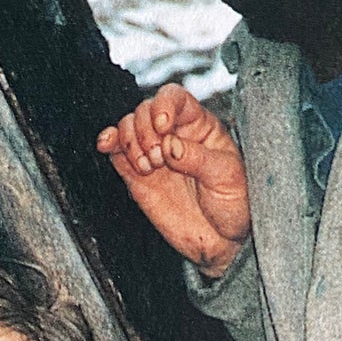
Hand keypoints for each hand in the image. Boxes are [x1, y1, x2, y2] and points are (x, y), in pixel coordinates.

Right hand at [96, 83, 250, 275]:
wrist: (222, 241)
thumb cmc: (234, 204)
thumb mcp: (226, 177)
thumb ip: (198, 158)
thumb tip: (170, 145)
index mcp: (200, 127)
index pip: (175, 99)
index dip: (163, 105)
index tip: (162, 127)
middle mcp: (174, 135)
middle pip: (145, 110)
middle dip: (144, 132)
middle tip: (158, 160)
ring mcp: (154, 154)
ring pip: (128, 127)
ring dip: (129, 142)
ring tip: (147, 168)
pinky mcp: (138, 176)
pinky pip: (117, 152)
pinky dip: (108, 144)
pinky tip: (106, 146)